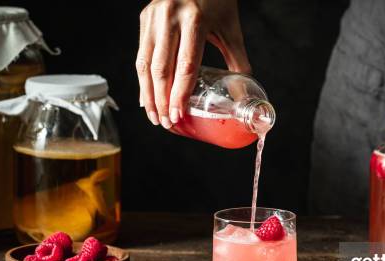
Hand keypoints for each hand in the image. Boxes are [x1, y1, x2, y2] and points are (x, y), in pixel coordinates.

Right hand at [136, 0, 250, 127]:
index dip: (180, 94)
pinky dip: (143, 78)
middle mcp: (170, 17)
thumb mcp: (231, 29)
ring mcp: (154, 17)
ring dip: (148, 94)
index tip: (178, 115)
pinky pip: (142, 54)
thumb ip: (238, 61)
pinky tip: (147, 96)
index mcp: (195, 21)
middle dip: (162, 100)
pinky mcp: (145, 18)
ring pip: (146, 63)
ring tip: (154, 116)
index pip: (185, 65)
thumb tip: (243, 96)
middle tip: (166, 123)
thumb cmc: (218, 0)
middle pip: (162, 68)